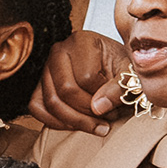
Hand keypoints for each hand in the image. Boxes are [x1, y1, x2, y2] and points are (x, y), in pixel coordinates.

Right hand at [25, 31, 140, 132]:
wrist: (111, 66)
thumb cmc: (120, 68)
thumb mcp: (129, 74)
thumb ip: (119, 88)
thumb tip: (98, 108)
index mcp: (82, 41)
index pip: (87, 78)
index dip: (103, 98)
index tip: (117, 106)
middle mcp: (59, 50)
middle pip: (66, 90)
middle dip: (88, 113)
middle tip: (106, 122)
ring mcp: (45, 67)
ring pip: (51, 101)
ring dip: (75, 121)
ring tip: (96, 126)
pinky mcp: (38, 84)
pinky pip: (37, 108)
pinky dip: (56, 122)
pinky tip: (76, 125)